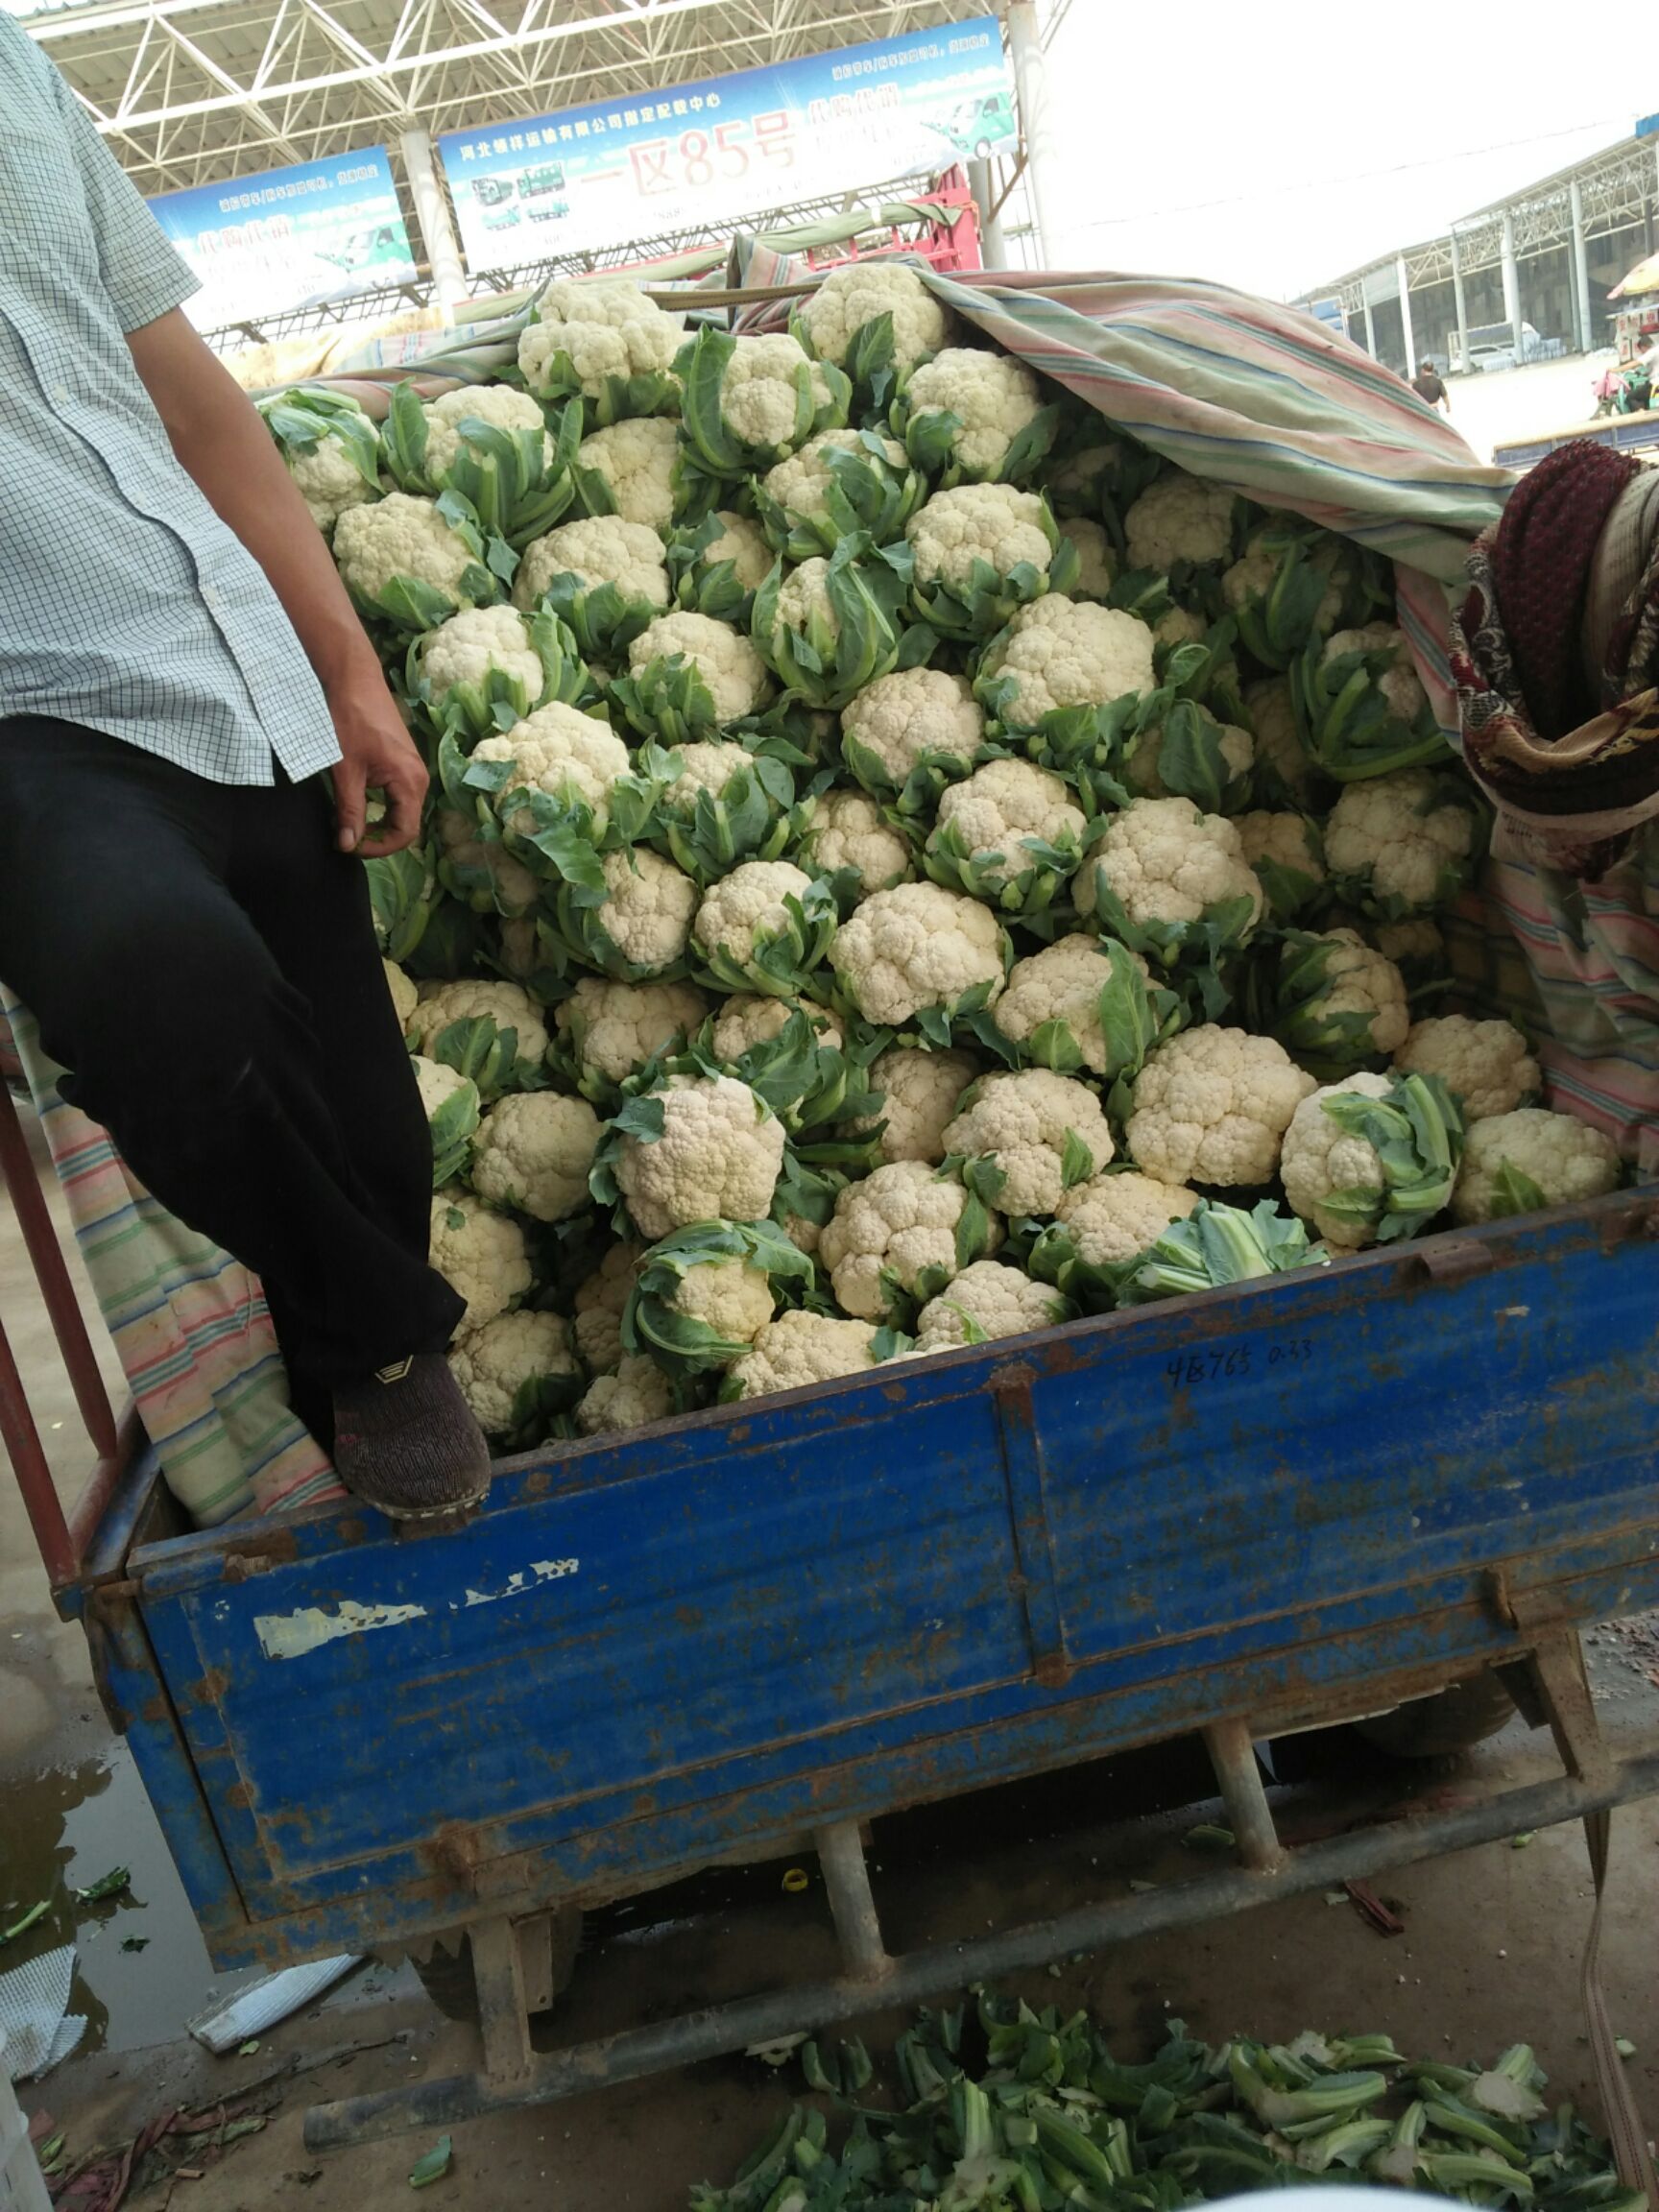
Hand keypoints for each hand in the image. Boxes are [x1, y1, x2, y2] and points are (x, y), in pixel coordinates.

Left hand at [328, 672, 427, 855]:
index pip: (404, 833)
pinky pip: (397, 796)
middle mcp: (419, 778)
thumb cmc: (349, 720)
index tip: (349, 846)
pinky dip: (378, 806)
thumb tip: (348, 845)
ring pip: (400, 811)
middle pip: (405, 825)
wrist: (354, 680)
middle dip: (376, 837)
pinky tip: (355, 799)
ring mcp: (412, 769)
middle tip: (344, 835)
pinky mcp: (402, 762)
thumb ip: (349, 811)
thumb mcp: (345, 770)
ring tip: (346, 819)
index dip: (378, 848)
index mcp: (410, 782)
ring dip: (376, 822)